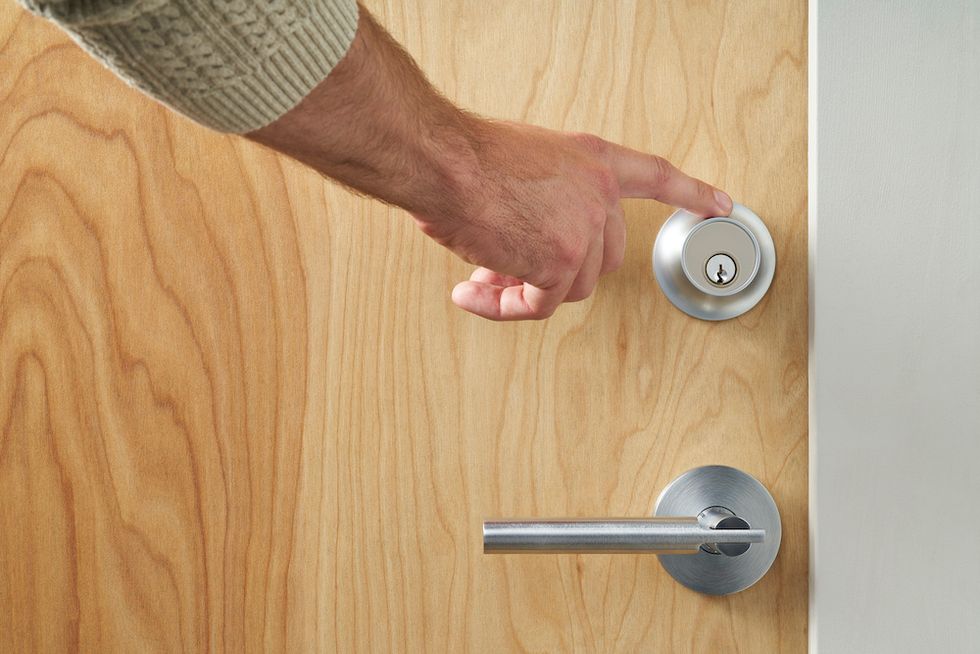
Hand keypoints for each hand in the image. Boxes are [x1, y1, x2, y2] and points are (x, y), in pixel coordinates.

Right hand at [246, 9, 731, 320]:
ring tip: (482, 277)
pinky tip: (473, 293)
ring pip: (570, 287)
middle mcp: (597, 194)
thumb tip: (518, 251)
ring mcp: (582, 230)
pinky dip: (505, 307)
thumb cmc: (466, 154)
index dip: (691, 193)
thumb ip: (541, 200)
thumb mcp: (522, 160)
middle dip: (557, 270)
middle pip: (602, 258)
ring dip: (524, 290)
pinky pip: (538, 305)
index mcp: (592, 159)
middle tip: (507, 269)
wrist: (444, 159)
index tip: (721, 206)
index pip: (655, 177)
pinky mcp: (559, 264)